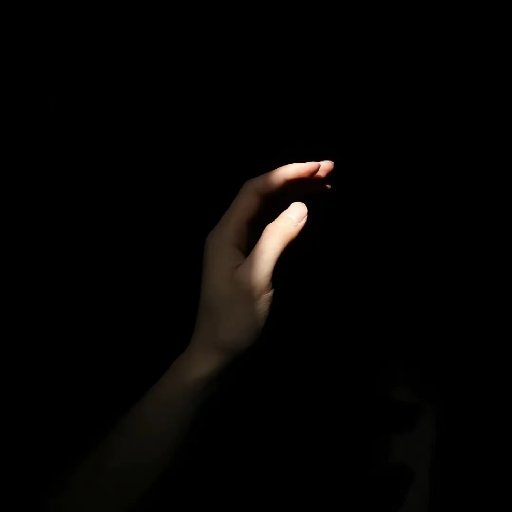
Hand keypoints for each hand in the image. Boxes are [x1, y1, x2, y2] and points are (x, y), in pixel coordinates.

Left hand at [188, 161, 333, 365]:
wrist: (217, 351)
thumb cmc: (234, 319)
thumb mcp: (257, 279)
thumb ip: (276, 239)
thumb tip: (301, 206)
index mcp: (226, 232)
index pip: (256, 190)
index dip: (286, 174)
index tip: (317, 168)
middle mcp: (229, 231)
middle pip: (261, 194)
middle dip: (293, 179)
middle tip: (328, 171)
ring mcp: (236, 244)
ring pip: (265, 209)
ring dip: (292, 194)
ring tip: (324, 185)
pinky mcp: (245, 256)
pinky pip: (267, 226)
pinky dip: (286, 215)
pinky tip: (303, 211)